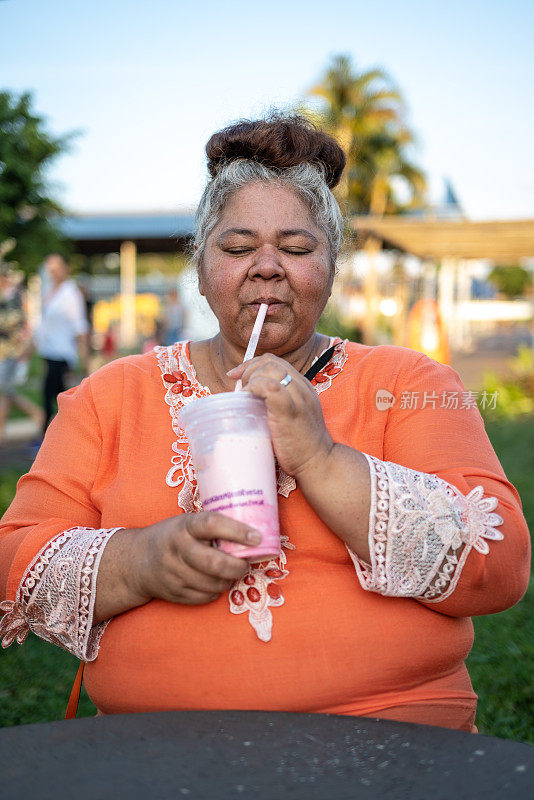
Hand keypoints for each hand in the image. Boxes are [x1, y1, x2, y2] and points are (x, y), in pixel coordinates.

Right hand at [130, 512, 257, 605]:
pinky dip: (215, 591)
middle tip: (246, 563)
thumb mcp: (185, 523)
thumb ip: (210, 527)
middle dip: (238, 566)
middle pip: (215, 563)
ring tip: (232, 572)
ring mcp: (173, 573)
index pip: (212, 525)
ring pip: (213, 584)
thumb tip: (251, 529)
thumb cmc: (171, 536)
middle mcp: (177, 549)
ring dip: (229, 580)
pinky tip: (215, 582)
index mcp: (183, 526)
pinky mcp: (173, 593)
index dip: (237, 531)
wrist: (136, 561)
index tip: (257, 537)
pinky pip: (204, 597)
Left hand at [226, 353, 333, 477]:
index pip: (275, 361)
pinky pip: (270, 387)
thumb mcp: (292, 416)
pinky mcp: (290, 410)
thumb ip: (277, 403)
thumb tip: (247, 398)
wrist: (318, 463)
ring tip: (245, 397)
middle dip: (249, 370)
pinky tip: (248, 400)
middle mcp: (302, 387)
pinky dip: (254, 388)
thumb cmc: (300, 444)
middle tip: (241, 390)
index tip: (237, 376)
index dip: (252, 364)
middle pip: (271, 361)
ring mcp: (297, 398)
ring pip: (270, 369)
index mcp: (303, 386)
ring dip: (251, 379)